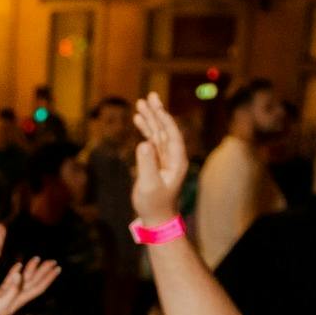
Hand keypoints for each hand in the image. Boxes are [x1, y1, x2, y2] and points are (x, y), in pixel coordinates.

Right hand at [0, 257, 62, 314]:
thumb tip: (18, 273)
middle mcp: (18, 295)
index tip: (57, 268)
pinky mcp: (1, 292)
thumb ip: (11, 288)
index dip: (48, 277)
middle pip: (34, 281)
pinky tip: (18, 265)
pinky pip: (11, 280)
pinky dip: (15, 271)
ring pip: (24, 279)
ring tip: (38, 258)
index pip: (39, 286)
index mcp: (21, 298)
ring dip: (32, 269)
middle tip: (53, 261)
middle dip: (44, 271)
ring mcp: (10, 294)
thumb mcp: (3, 301)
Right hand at [132, 93, 187, 225]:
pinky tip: (138, 120)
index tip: (155, 106)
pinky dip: (145, 130)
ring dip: (150, 119)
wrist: (156, 218)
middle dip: (157, 113)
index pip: (172, 135)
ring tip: (141, 104)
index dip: (164, 120)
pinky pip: (151, 141)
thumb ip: (146, 164)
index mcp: (177, 161)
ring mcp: (164, 159)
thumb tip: (144, 143)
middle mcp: (173, 157)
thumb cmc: (154, 204)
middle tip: (150, 96)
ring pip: (158, 133)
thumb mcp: (149, 185)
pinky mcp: (156, 162)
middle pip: (166, 130)